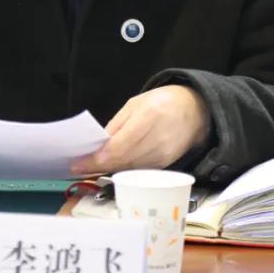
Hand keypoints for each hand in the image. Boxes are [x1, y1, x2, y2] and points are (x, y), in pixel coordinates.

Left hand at [70, 85, 209, 175]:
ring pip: (127, 169)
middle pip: (121, 161)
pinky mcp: (165, 164)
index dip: (96, 159)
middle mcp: (157, 140)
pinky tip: (110, 166)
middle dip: (96, 166)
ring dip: (107, 169)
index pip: (118, 147)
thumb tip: (98, 145)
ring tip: (89, 166)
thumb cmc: (164, 102)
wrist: (196, 111)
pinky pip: (138, 170)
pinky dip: (122, 169)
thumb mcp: (136, 104)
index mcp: (149, 117)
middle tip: (77, 167)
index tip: (77, 163)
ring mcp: (163, 156)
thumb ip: (117, 125)